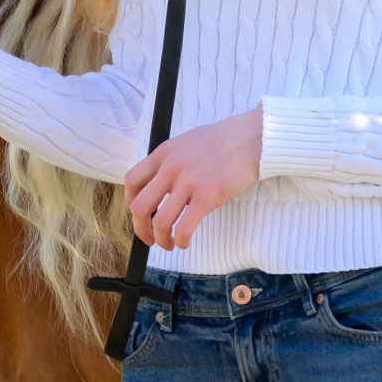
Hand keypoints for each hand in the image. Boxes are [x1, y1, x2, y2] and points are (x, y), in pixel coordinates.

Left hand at [124, 106, 262, 250]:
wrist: (250, 137)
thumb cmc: (222, 140)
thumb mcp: (185, 143)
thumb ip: (170, 161)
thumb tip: (161, 184)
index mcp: (163, 153)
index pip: (132, 181)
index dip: (131, 202)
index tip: (140, 213)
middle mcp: (171, 168)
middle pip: (139, 206)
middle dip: (141, 229)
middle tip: (150, 238)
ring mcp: (188, 182)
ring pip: (160, 222)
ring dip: (161, 239)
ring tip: (169, 244)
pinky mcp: (207, 196)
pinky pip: (184, 227)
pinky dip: (181, 240)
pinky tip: (184, 242)